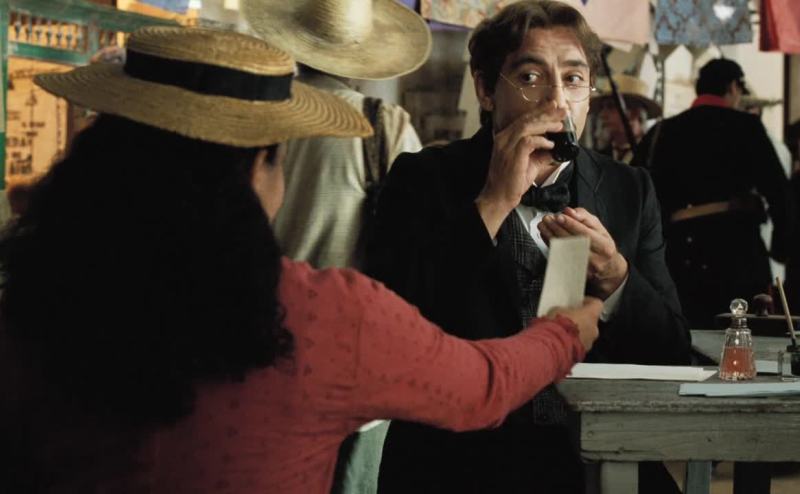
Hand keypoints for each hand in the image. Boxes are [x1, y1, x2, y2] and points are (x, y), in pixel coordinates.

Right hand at [475, 110, 565, 237]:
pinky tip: (550, 145)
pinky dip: (541, 141)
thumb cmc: (512, 182)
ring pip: (528, 126)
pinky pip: (529, 141)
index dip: (540, 111)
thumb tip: (556, 148)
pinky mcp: (511, 154)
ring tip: (560, 126)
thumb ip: (541, 153)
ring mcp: (506, 145)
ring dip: (546, 124)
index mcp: (506, 137)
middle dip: (547, 113)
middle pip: (527, 119)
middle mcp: (504, 138)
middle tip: (562, 110)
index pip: (524, 119)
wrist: (499, 197)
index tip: (555, 106)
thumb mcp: (530, 164)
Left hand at [538, 207, 627, 298]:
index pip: (585, 233)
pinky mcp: (574, 272)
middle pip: (572, 241)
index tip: (559, 216)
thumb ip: (584, 217)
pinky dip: (551, 245)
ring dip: (550, 236)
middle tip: (547, 219)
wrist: (607, 268)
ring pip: (563, 250)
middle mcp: (595, 258)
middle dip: (557, 228)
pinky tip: (545, 236)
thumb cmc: (602, 245)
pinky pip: (559, 257)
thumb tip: (569, 211)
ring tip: (543, 225)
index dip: (571, 224)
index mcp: (603, 245)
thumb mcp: (599, 228)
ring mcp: (583, 267)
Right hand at [547, 297, 601, 351]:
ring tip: (563, 331)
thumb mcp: (557, 310)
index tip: (581, 302)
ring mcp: (589, 342)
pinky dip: (573, 343)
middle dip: (581, 320)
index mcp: (590, 314)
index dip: (588, 302)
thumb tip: (562, 311)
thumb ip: (565, 309)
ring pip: (586, 334)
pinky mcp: (582, 353)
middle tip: (569, 318)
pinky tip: (562, 341)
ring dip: (577, 332)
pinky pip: (580, 345)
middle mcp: (593, 328)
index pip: (597, 304)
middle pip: (591, 321)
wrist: (553, 347)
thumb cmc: (557, 327)